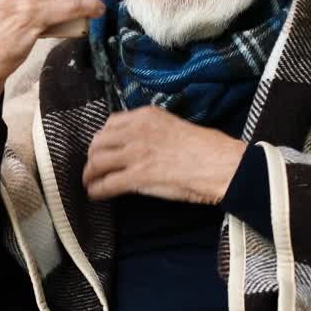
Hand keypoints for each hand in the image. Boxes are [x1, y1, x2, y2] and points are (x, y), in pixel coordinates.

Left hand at [82, 107, 246, 204]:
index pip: (110, 124)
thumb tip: (137, 146)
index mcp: (145, 116)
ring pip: (97, 162)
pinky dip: (97, 190)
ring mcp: (135, 153)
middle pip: (98, 142)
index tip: (102, 148)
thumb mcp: (174, 127)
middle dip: (92, 157)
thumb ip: (151, 132)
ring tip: (90, 183)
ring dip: (90, 174)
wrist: (221, 165)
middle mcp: (136, 131)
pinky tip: (96, 195)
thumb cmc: (207, 149)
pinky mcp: (138, 176)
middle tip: (93, 168)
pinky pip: (107, 183)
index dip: (102, 139)